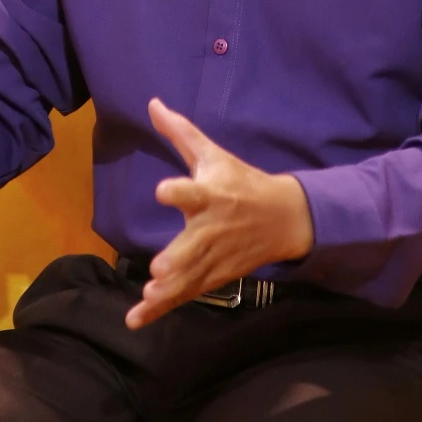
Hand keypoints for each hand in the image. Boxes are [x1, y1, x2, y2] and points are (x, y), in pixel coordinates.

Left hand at [125, 97, 313, 329]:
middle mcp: (212, 227)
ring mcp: (214, 257)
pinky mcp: (213, 277)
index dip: (179, 191)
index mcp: (213, 194)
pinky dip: (162, 309)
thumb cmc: (242, 181)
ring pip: (190, 276)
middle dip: (178, 258)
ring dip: (169, 289)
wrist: (284, 218)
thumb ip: (180, 133)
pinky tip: (136, 318)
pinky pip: (185, 294)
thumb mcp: (214, 154)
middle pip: (194, 245)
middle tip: (158, 269)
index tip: (163, 190)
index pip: (195, 191)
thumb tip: (152, 103)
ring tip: (149, 297)